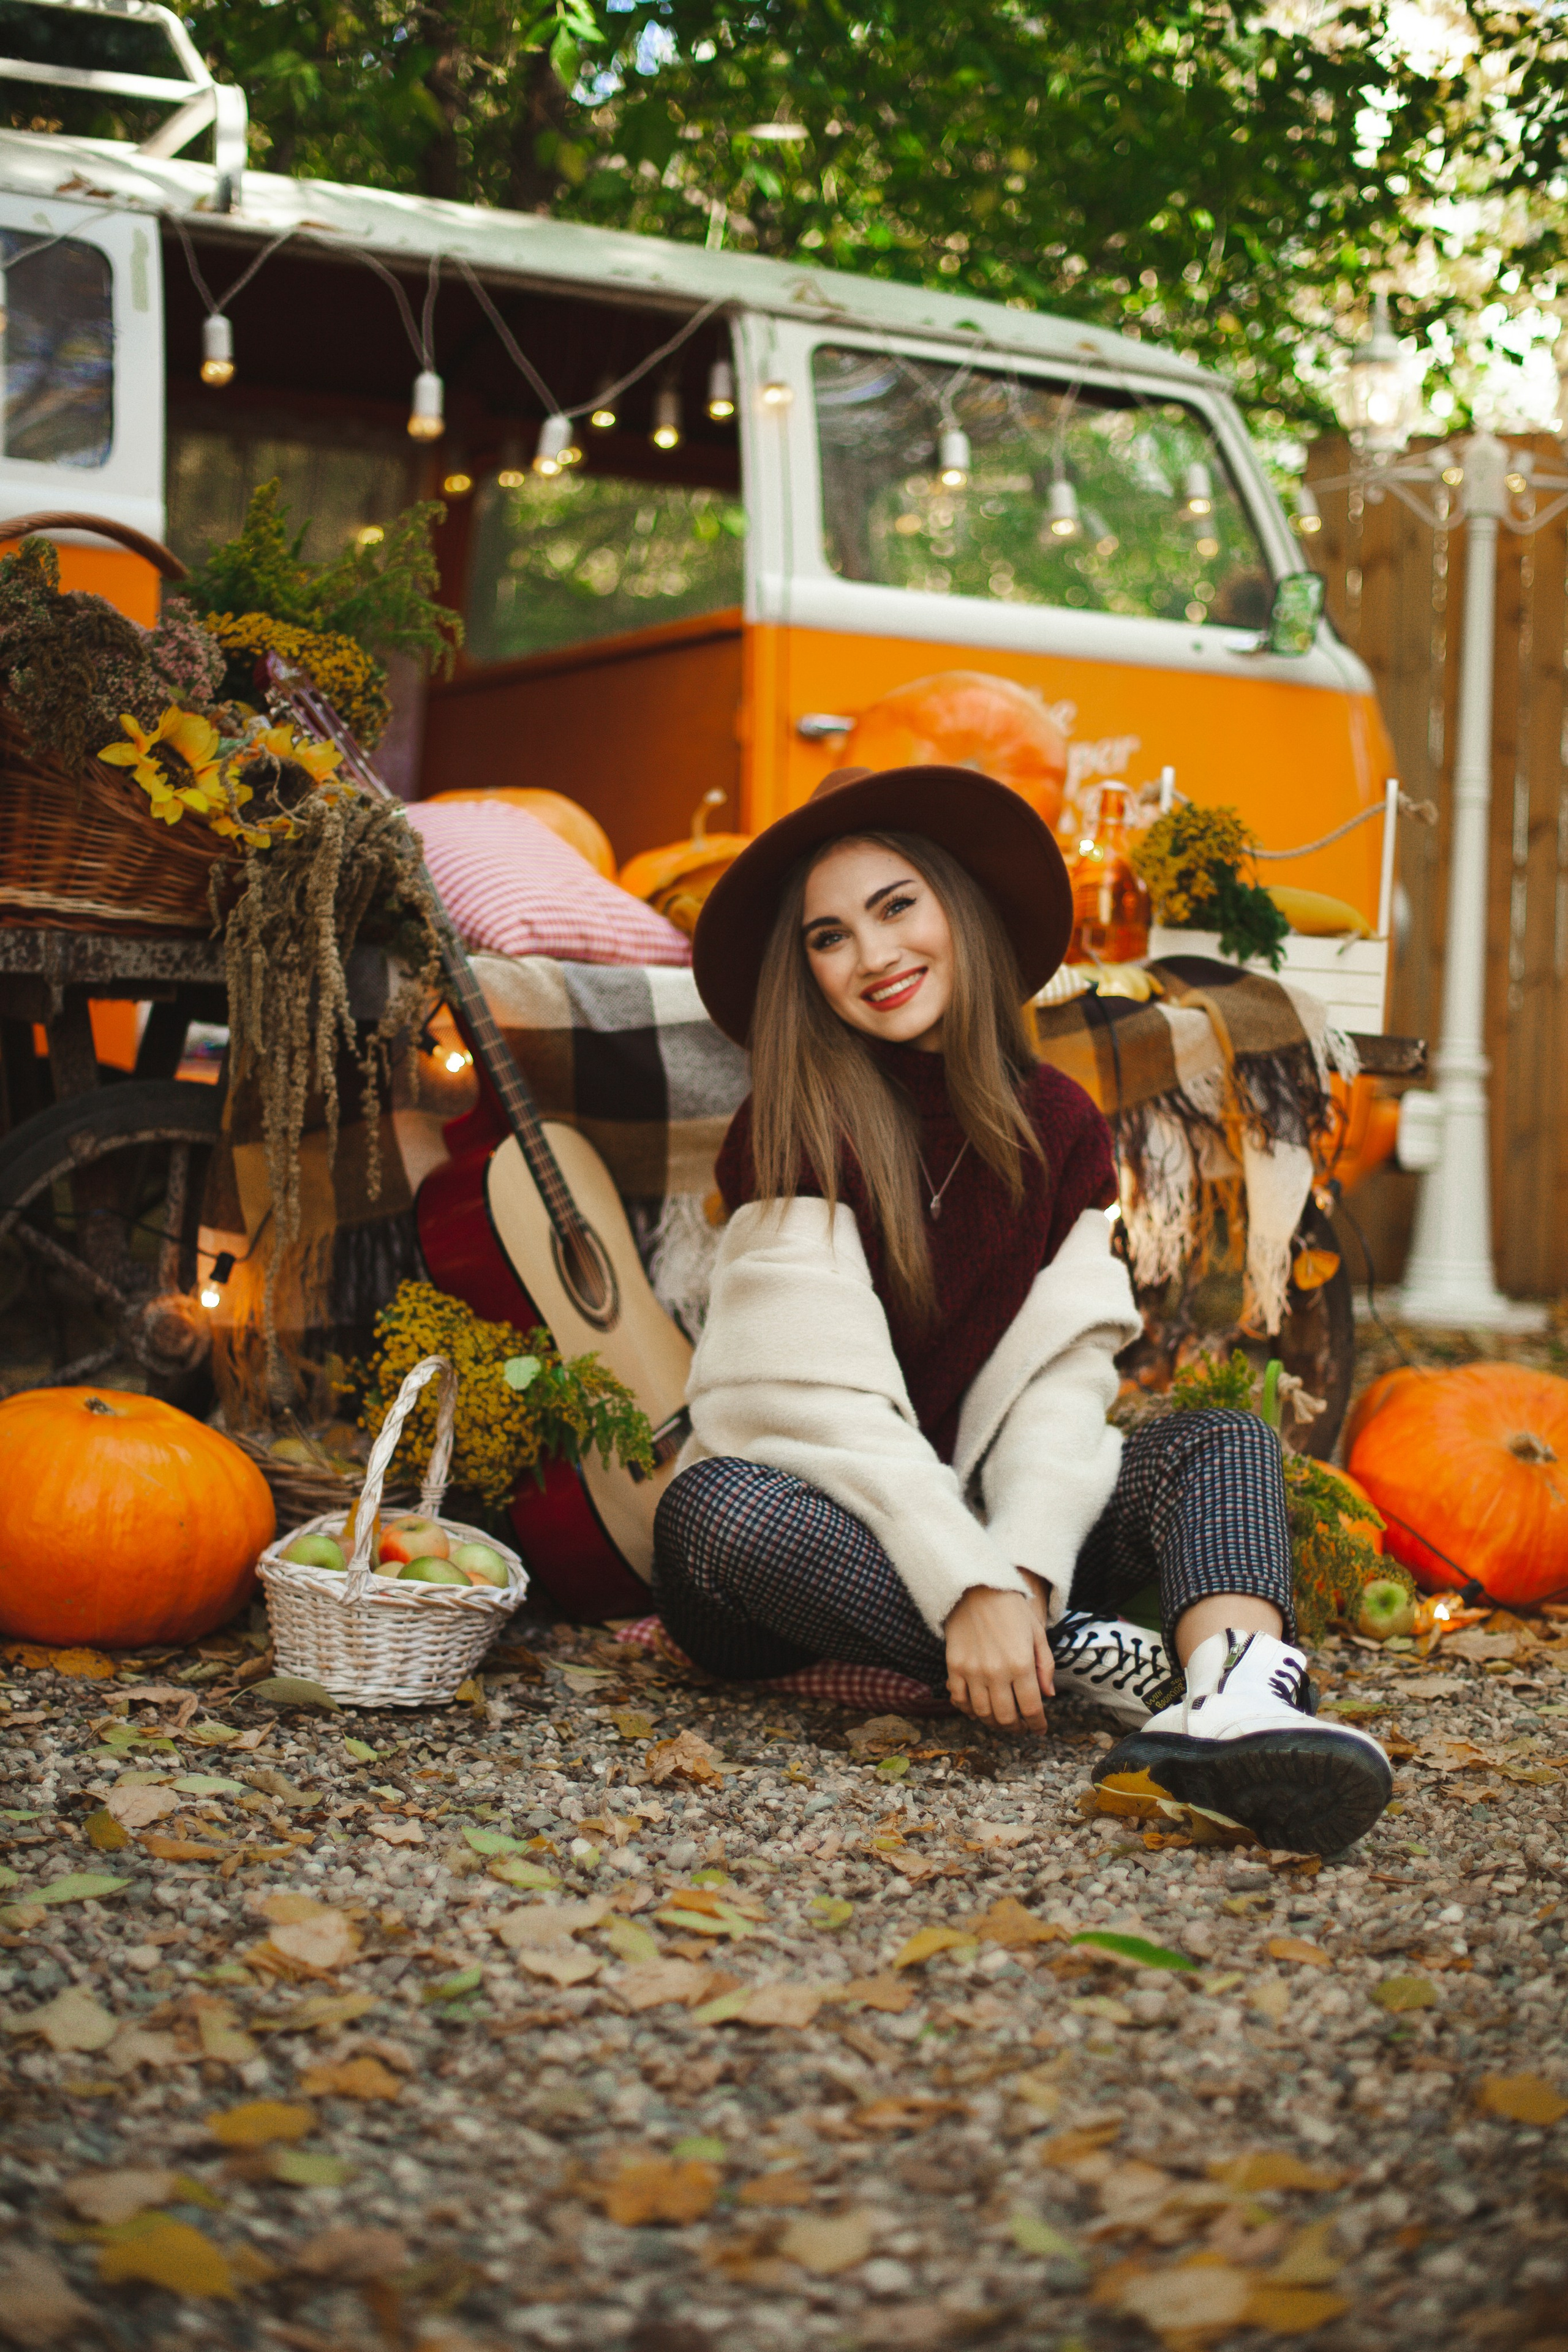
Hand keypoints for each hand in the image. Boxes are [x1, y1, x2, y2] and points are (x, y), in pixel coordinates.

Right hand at [944, 1584, 1054, 1731]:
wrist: (977, 1587)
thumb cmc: (1012, 1608)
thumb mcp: (1037, 1633)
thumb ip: (1045, 1666)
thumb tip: (1049, 1695)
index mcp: (1021, 1663)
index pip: (1031, 1708)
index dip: (1037, 1724)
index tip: (1039, 1729)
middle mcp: (996, 1671)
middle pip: (1006, 1717)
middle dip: (1017, 1728)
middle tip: (1022, 1727)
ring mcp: (972, 1671)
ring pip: (983, 1713)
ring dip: (994, 1723)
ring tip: (1002, 1720)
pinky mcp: (954, 1666)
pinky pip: (959, 1700)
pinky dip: (969, 1710)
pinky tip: (978, 1710)